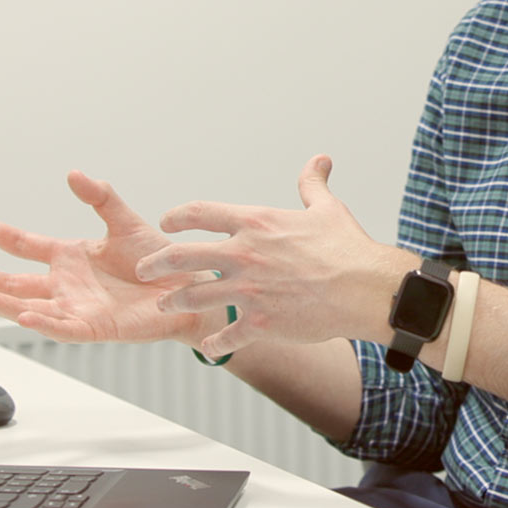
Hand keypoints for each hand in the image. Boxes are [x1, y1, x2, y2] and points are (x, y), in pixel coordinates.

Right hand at [0, 171, 206, 343]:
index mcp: (68, 258)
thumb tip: (74, 174)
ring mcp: (75, 308)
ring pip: (26, 306)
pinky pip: (62, 327)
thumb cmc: (157, 260)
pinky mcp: (94, 327)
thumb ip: (101, 198)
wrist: (188, 288)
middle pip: (13, 281)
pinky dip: (43, 323)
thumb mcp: (125, 223)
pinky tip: (24, 315)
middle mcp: (65, 285)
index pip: (22, 244)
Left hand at [136, 154, 408, 357]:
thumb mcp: (327, 209)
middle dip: (155, 263)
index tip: (166, 223)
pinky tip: (209, 347)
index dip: (177, 217)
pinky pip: (225, 337)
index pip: (201, 213)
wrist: (365, 289)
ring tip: (165, 305)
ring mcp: (248, 291)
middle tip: (142, 269)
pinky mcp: (259, 323)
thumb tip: (319, 160)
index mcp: (255, 223)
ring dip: (175, 302)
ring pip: (194, 298)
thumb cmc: (348, 247)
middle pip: (182, 256)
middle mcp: (244, 254)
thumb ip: (313, 184)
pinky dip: (214, 344)